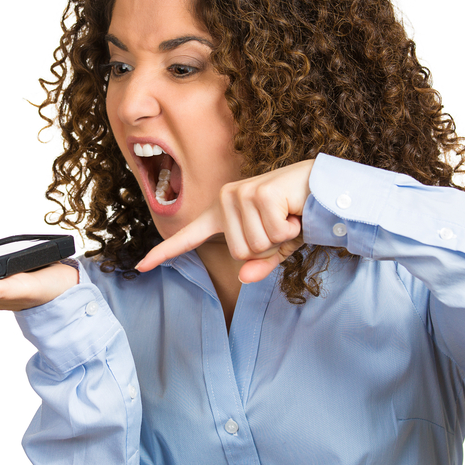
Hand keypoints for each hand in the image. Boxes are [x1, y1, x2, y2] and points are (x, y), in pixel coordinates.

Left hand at [135, 159, 314, 283]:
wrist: (323, 186)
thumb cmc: (297, 214)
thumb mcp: (277, 245)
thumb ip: (260, 263)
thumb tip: (244, 278)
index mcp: (222, 212)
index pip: (188, 237)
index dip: (164, 253)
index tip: (141, 267)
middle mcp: (225, 198)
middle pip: (239, 253)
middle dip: (267, 248)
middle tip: (282, 225)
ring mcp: (240, 194)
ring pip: (254, 246)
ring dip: (280, 238)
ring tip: (288, 216)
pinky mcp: (259, 193)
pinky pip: (272, 234)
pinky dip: (290, 230)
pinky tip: (294, 211)